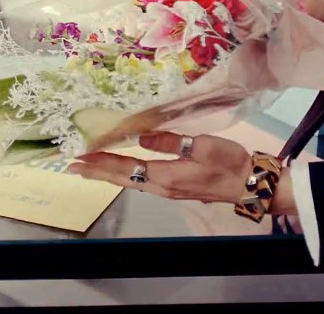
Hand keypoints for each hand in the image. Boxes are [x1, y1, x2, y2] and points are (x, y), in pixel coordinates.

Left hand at [66, 132, 293, 216]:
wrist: (250, 183)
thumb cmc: (229, 162)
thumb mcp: (202, 146)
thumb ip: (171, 142)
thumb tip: (140, 136)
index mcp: (165, 176)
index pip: (125, 169)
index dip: (100, 163)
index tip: (78, 159)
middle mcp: (161, 186)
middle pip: (122, 179)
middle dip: (96, 171)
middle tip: (72, 165)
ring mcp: (168, 188)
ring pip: (130, 181)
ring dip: (107, 173)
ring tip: (88, 167)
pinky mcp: (175, 186)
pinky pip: (140, 180)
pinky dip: (124, 174)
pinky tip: (119, 169)